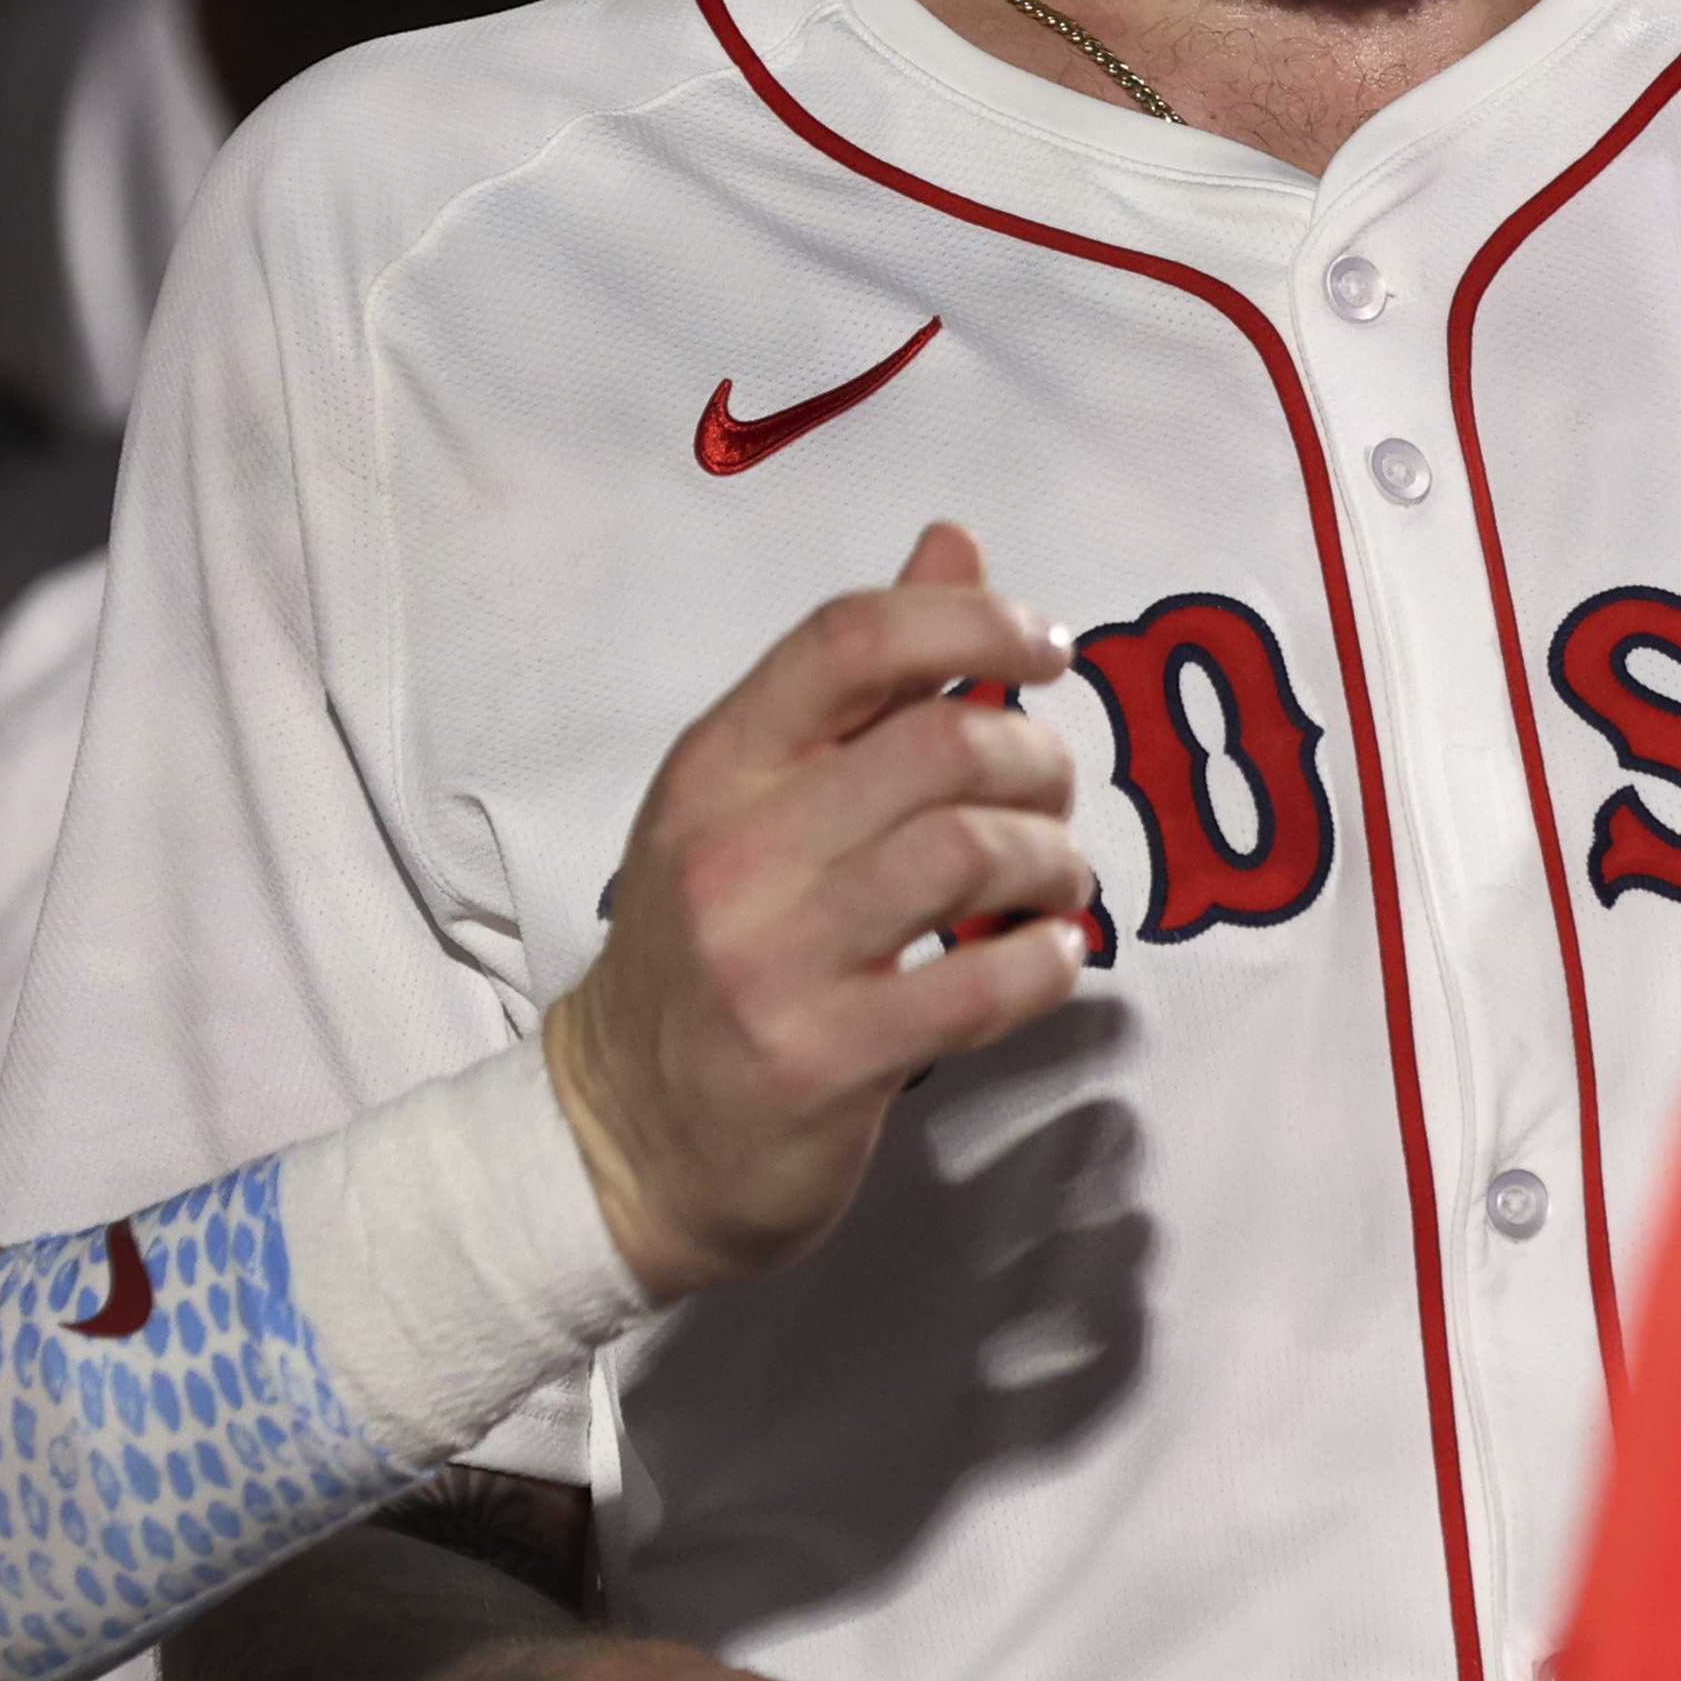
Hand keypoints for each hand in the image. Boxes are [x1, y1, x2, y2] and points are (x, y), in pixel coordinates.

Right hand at [544, 523, 1091, 1302]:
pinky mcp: (820, 1062)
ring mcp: (771, 961)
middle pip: (940, 743)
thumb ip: (864, 676)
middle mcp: (733, 851)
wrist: (623, 1138)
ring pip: (968, 851)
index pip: (849, 637)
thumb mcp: (754, 797)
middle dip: (1037, 758)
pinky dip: (1048, 963)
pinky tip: (1051, 958)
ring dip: (1053, 861)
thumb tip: (954, 542)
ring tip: (1057, 885)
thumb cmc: (711, 946)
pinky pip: (979, 987)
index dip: (972, 618)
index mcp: (718, 765)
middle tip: (1052, 799)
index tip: (1046, 649)